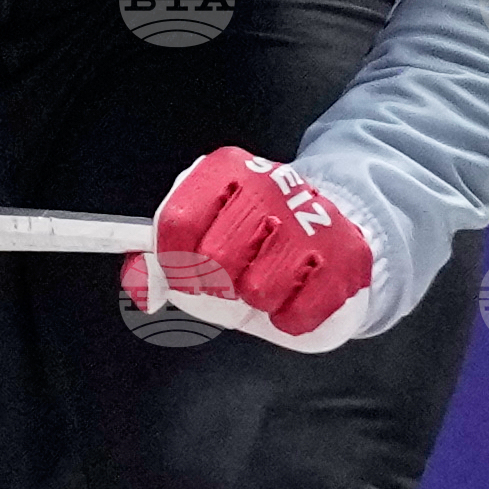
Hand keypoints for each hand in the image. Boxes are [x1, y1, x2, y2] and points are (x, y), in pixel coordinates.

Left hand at [124, 149, 379, 353]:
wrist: (327, 227)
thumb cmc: (251, 237)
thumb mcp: (200, 234)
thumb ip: (158, 258)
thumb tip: (140, 284)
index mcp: (227, 170)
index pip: (177, 222)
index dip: (172, 262)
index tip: (182, 273)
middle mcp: (271, 185)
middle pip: (215, 258)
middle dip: (216, 282)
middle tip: (230, 277)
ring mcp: (313, 219)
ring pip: (257, 288)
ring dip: (256, 299)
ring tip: (269, 277)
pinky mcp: (347, 257)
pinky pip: (297, 314)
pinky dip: (290, 318)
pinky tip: (296, 293)